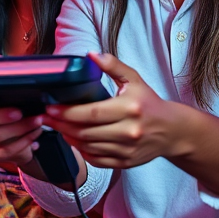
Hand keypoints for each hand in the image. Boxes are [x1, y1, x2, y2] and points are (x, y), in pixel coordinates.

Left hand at [44, 52, 180, 168]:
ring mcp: (127, 150)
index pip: (91, 113)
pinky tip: (74, 140)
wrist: (172, 131)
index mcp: (129, 108)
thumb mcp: (134, 79)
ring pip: (88, 147)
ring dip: (69, 137)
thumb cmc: (149, 102)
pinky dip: (82, 152)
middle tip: (46, 118)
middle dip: (61, 125)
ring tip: (57, 126)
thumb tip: (91, 54)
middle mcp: (128, 131)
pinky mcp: (126, 163)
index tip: (50, 108)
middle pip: (86, 132)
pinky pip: (97, 160)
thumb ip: (113, 65)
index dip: (67, 112)